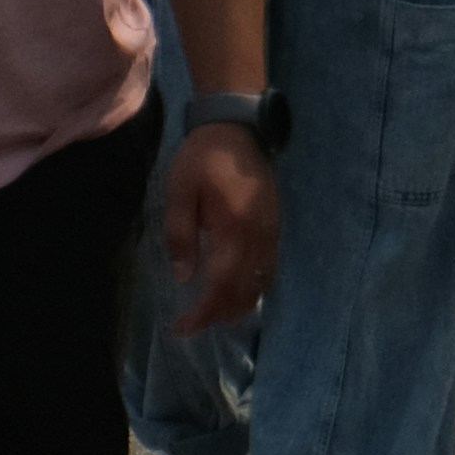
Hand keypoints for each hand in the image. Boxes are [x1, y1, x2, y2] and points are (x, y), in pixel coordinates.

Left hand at [160, 121, 278, 334]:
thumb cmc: (203, 157)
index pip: (221, 285)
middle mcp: (260, 238)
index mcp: (234, 228)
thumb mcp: (180, 191)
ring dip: (237, 306)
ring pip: (260, 287)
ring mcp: (271, 235)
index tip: (182, 327)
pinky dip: (251, 289)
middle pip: (244, 293)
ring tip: (211, 312)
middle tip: (191, 323)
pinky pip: (268, 272)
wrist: (237, 127)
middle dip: (218, 315)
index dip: (203, 312)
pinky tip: (234, 290)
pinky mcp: (275, 229)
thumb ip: (181, 235)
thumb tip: (184, 277)